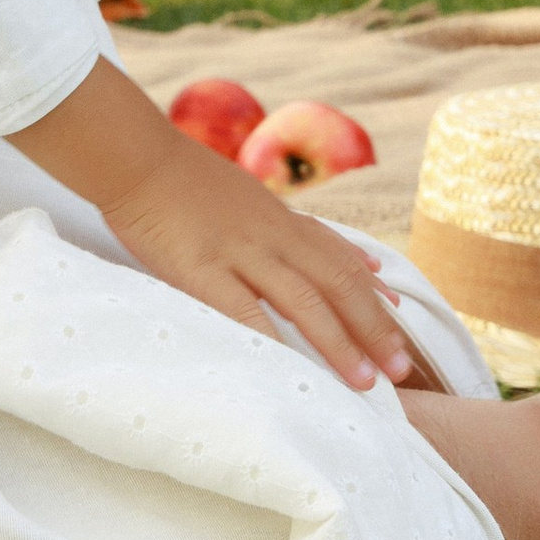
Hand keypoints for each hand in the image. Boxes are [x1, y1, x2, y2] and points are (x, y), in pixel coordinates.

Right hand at [11, 59, 413, 390]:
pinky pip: (242, 309)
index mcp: (281, 220)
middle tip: (402, 369)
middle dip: (373, 328)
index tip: (401, 329)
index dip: (374, 297)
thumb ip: (294, 227)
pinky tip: (289, 371)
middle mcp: (272, 235)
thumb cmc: (187, 182)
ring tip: (363, 382)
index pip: (340, 260)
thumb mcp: (251, 198)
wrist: (137, 157)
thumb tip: (345, 254)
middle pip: (336, 284)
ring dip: (338, 342)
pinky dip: (271, 340)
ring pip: (303, 300)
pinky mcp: (201, 268)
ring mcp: (239, 250)